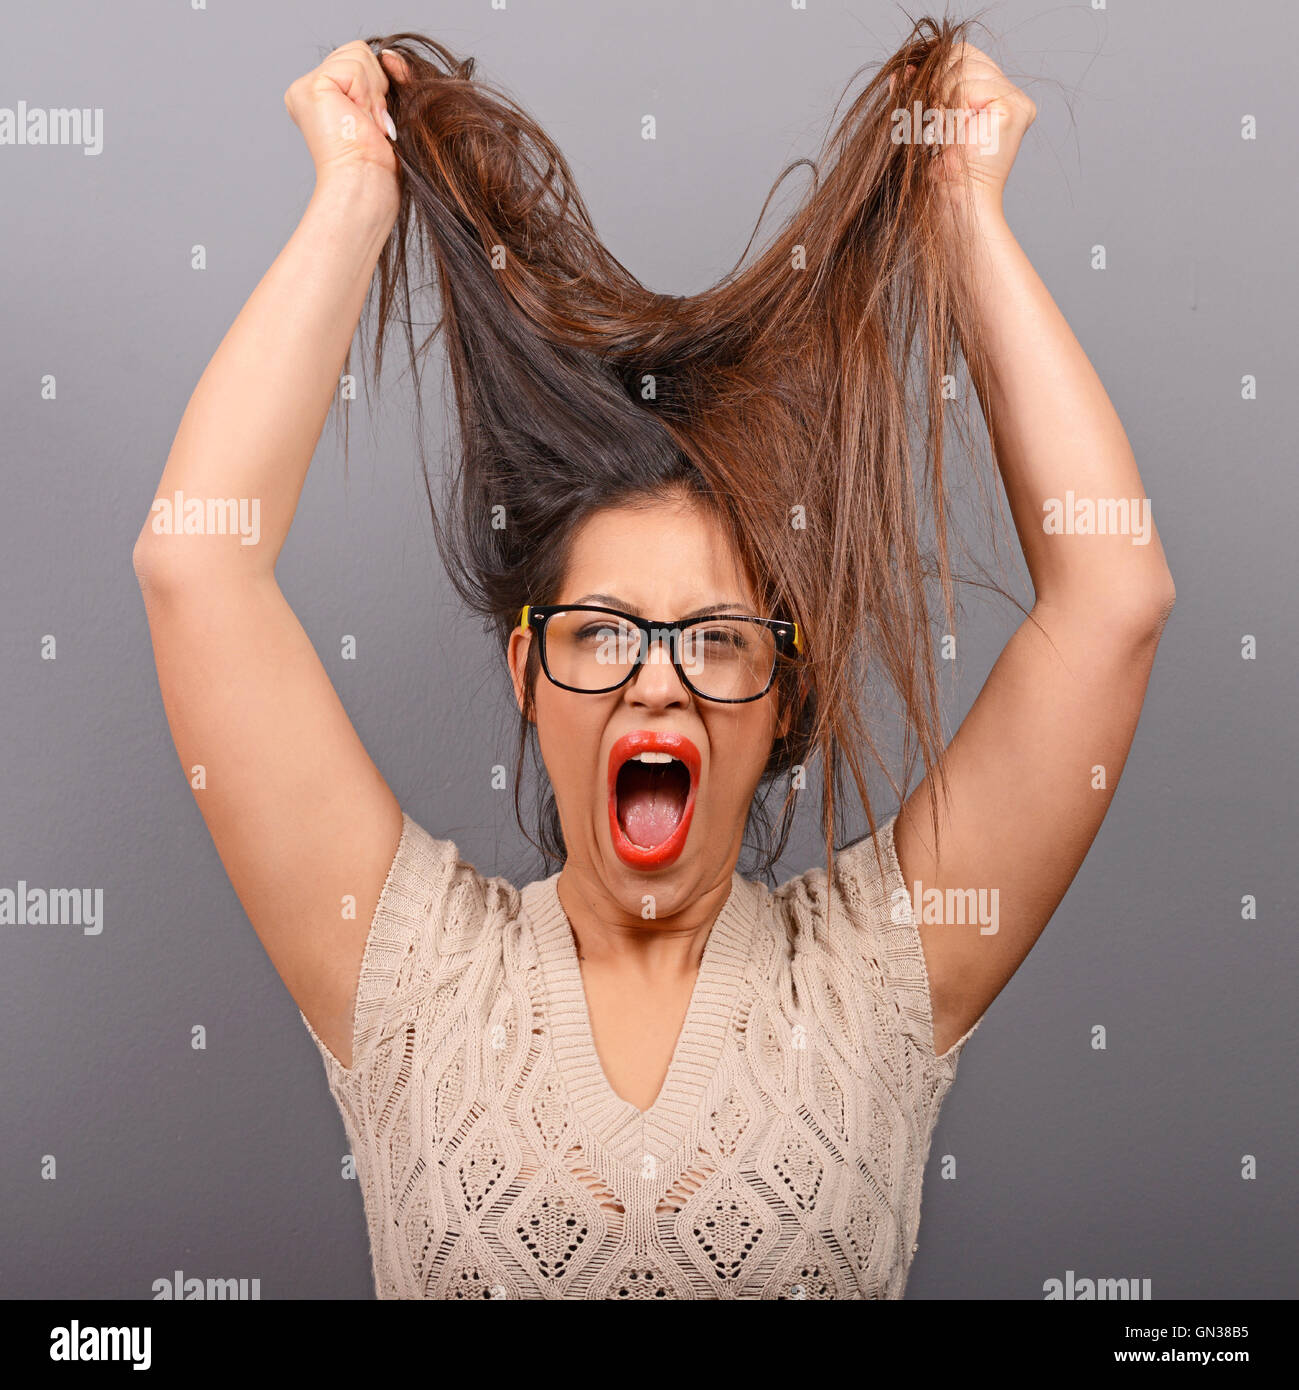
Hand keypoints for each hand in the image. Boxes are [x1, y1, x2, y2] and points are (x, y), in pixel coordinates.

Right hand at [284, 41, 407, 197]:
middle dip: (377, 87)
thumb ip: (383, 78)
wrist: (366, 182)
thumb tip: (391, 55)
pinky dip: (366, 93)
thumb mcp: (383, 110)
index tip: (378, 121)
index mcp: (323, 95)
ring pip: (359, 54)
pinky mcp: (312, 87)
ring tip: (365, 124)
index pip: (358, 60)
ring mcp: (306, 86)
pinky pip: (355, 66)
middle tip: (371, 124)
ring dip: (373, 93)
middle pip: (359, 52)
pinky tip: (359, 118)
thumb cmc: (377, 161)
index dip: (378, 85)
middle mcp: (309, 88)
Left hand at [911, 41, 1036, 219]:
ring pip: (961, 68)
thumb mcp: (921, 124)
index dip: (935, 72)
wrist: (951, 204)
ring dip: (941, 102)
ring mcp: (1015, 99)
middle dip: (937, 87)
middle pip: (961, 55)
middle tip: (935, 127)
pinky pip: (967, 86)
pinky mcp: (1016, 107)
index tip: (922, 106)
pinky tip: (956, 135)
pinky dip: (951, 111)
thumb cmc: (937, 175)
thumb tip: (902, 70)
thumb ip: (915, 94)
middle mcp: (1008, 93)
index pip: (960, 55)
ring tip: (945, 134)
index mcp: (989, 93)